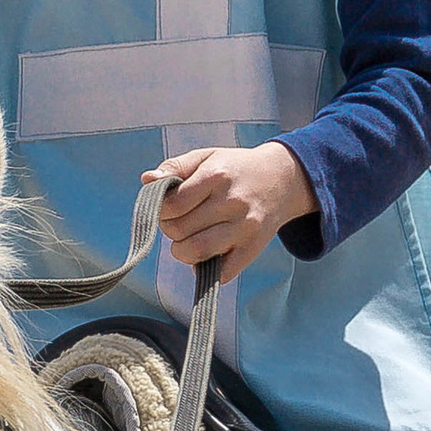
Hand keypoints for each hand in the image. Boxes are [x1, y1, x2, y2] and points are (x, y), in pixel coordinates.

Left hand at [155, 141, 314, 282]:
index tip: (169, 208)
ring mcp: (244, 228)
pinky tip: (207, 253)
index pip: (172, 204)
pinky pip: (220, 273)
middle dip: (170, 229)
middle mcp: (232, 202)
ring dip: (182, 250)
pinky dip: (206, 268)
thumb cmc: (236, 169)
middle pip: (179, 229)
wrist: (283, 180)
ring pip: (195, 252)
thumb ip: (174, 167)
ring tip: (188, 239)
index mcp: (216, 176)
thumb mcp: (206, 157)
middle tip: (179, 222)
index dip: (161, 209)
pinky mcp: (252, 249)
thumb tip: (147, 180)